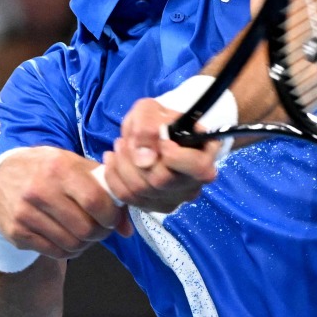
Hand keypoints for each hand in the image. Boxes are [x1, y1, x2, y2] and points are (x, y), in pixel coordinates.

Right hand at [0, 146, 132, 259]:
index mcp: (59, 169)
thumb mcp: (76, 166)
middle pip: (85, 228)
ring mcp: (25, 213)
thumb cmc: (48, 169)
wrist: (2, 175)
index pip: (96, 202)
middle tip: (100, 228)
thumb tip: (127, 230)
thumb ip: (106, 191)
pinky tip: (67, 238)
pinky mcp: (17, 232)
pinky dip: (68, 250)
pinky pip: (55, 253)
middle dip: (100, 233)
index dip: (111, 216)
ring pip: (72, 244)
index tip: (111, 217)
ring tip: (83, 233)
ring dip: (85, 244)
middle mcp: (40, 190)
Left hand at [101, 98, 220, 213]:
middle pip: (161, 180)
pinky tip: (112, 160)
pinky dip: (113, 177)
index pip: (196, 167)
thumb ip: (147, 126)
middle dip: (136, 156)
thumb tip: (144, 159)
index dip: (174, 155)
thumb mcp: (151, 110)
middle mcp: (193, 184)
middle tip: (127, 139)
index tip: (161, 139)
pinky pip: (127, 198)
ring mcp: (174, 198)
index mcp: (204, 157)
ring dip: (122, 164)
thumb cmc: (158, 120)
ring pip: (140, 190)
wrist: (152, 133)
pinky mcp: (154, 206)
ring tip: (119, 145)